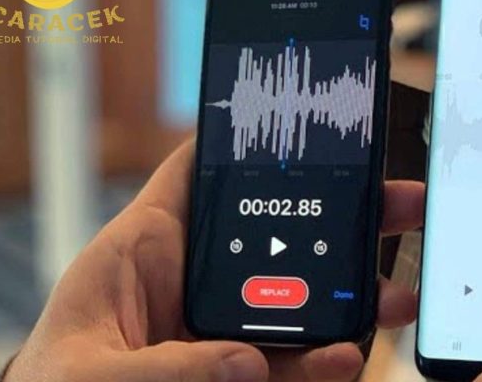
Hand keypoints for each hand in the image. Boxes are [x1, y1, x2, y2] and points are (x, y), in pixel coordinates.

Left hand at [3, 140, 424, 381]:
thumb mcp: (89, 368)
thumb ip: (161, 366)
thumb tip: (243, 363)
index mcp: (145, 251)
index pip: (194, 176)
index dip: (244, 144)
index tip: (303, 124)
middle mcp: (192, 283)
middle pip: (274, 233)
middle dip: (338, 217)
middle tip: (392, 205)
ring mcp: (219, 328)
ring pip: (297, 301)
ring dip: (349, 296)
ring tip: (387, 299)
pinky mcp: (237, 370)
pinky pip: (291, 361)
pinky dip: (324, 360)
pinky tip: (346, 356)